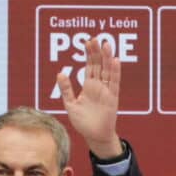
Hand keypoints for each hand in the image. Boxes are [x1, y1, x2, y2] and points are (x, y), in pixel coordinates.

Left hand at [55, 33, 122, 157]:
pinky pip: (114, 83)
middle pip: (99, 65)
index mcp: (89, 86)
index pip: (90, 66)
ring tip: (106, 45)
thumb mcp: (70, 104)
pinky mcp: (112, 98)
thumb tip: (59, 73)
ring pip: (108, 71)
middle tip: (95, 39)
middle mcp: (99, 86)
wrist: (94, 136)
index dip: (89, 54)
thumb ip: (66, 89)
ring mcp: (106, 91)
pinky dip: (115, 72)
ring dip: (107, 58)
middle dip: (97, 52)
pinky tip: (115, 61)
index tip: (87, 42)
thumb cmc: (83, 122)